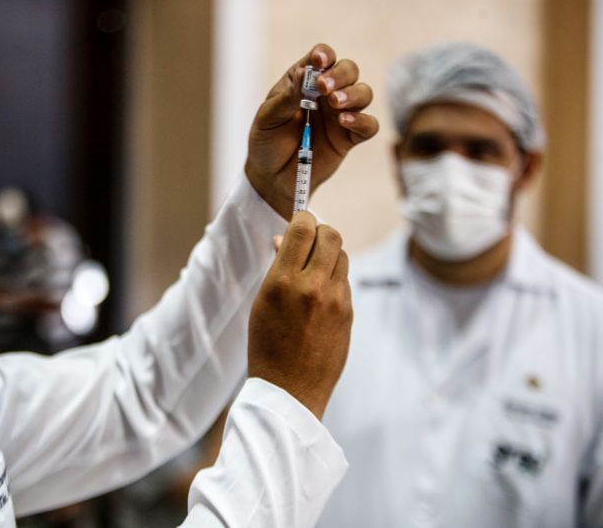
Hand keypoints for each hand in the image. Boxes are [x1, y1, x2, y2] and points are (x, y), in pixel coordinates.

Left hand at [246, 44, 378, 219]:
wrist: (270, 176)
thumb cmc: (267, 141)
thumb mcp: (268, 117)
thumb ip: (287, 97)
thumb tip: (304, 74)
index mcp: (304, 81)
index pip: (322, 58)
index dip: (323, 55)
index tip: (318, 62)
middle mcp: (326, 94)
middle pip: (349, 70)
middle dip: (340, 74)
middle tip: (324, 88)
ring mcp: (340, 115)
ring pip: (364, 93)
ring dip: (353, 94)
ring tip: (335, 103)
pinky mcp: (348, 138)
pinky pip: (369, 125)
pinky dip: (363, 121)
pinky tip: (345, 122)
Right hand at [247, 212, 351, 418]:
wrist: (289, 390)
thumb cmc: (267, 345)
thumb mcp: (262, 302)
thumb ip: (278, 268)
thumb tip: (288, 239)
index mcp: (282, 282)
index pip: (304, 227)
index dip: (303, 219)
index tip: (299, 223)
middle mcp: (312, 286)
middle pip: (331, 234)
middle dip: (321, 232)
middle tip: (310, 243)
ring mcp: (334, 300)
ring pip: (342, 255)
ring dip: (329, 255)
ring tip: (313, 270)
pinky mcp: (348, 313)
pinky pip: (344, 281)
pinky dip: (333, 279)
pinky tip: (320, 296)